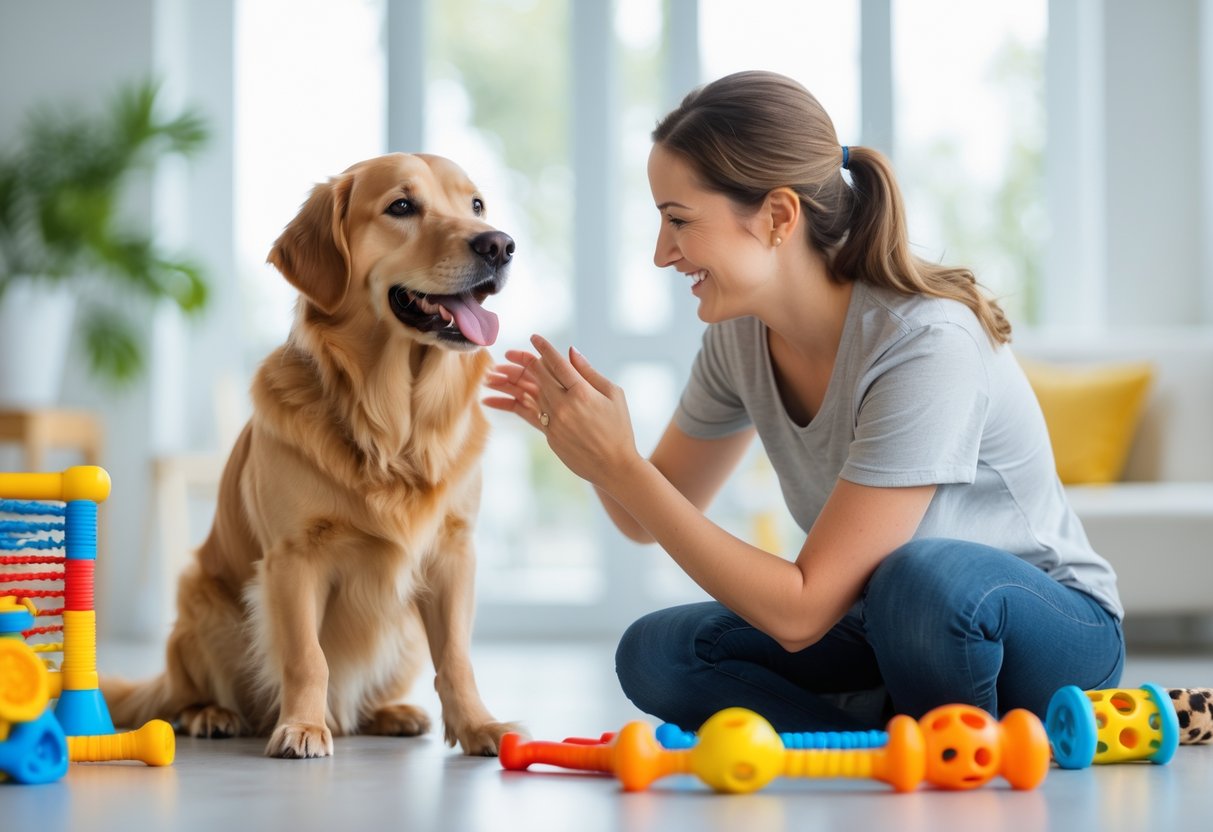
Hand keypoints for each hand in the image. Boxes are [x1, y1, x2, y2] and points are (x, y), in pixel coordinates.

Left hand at [483, 335, 642, 488]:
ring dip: (509, 382)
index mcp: (582, 392)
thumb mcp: (614, 394)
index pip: (557, 363)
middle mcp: (564, 406)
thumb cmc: (619, 428)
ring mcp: (554, 422)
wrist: (614, 466)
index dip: (544, 348)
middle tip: (509, 353)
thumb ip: (589, 372)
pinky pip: (525, 415)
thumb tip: (570, 352)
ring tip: (492, 375)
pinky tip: (490, 400)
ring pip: (527, 395)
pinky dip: (508, 405)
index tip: (534, 337)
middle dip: (522, 362)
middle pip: (537, 377)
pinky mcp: (549, 435)